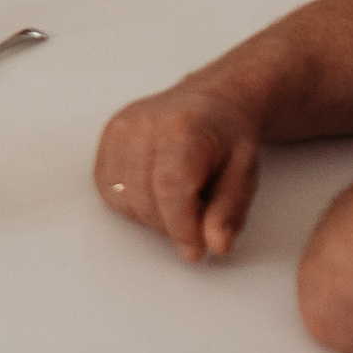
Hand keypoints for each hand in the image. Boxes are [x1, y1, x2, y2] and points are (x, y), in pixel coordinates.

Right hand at [93, 84, 262, 261]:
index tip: (195, 251)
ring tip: (175, 203)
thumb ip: (229, 212)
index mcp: (184, 128)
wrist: (209, 102)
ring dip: (148, 216)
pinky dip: (129, 203)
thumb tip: (215, 245)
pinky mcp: (107, 136)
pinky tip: (153, 195)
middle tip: (193, 224)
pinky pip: (106, 187)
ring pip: (120, 196)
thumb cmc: (227, 138)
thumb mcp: (245, 174)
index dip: (180, 227)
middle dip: (168, 226)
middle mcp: (144, 123)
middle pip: (142, 196)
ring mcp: (121, 128)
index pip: (170, 188)